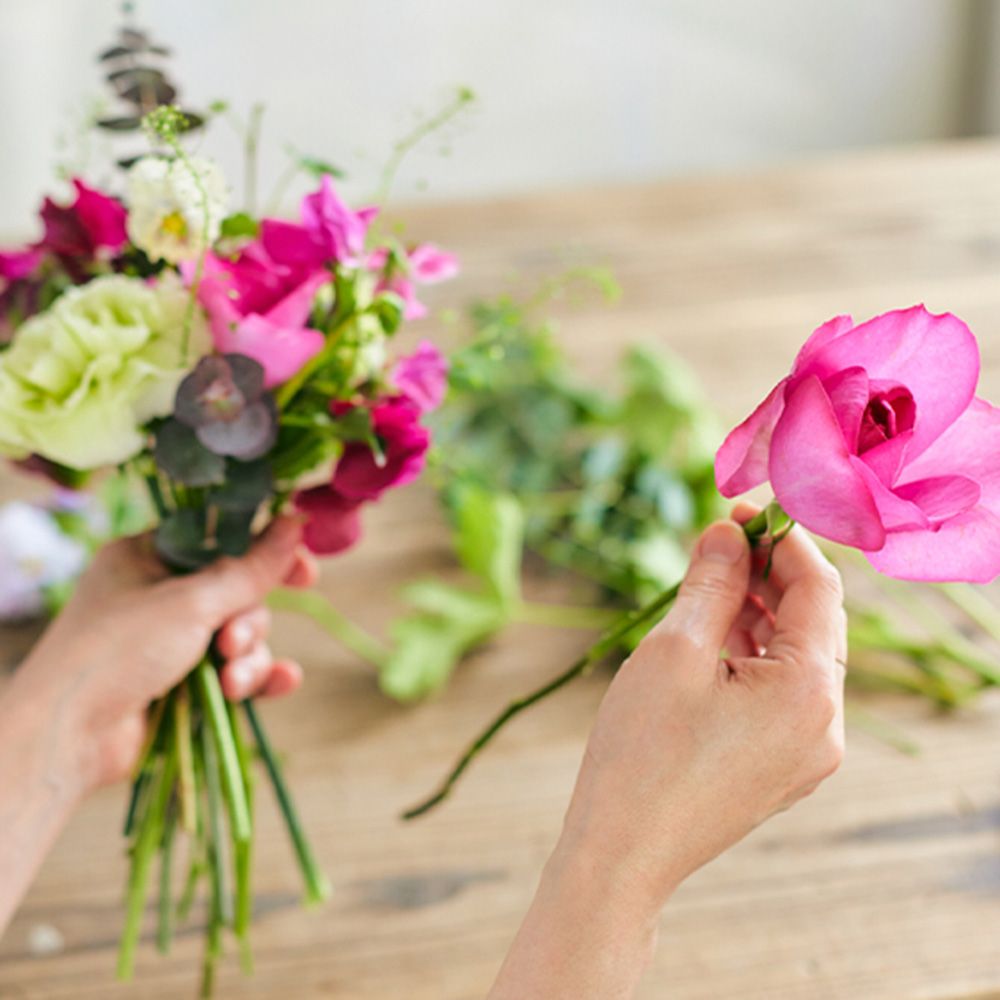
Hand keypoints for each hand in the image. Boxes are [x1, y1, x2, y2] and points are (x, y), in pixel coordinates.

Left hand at [8, 516, 317, 795]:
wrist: (69, 736)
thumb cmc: (118, 650)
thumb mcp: (190, 602)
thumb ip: (251, 568)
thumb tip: (294, 522)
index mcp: (147, 558)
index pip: (220, 541)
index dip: (264, 553)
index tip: (304, 571)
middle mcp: (159, 596)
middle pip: (238, 593)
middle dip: (247, 622)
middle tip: (232, 642)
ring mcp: (170, 642)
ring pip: (241, 636)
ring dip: (247, 658)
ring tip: (229, 681)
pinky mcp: (182, 683)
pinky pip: (237, 671)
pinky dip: (257, 677)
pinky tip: (281, 683)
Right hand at [564, 501, 845, 910]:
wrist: (622, 855)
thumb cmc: (641, 753)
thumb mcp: (674, 651)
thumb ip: (711, 582)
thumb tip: (729, 531)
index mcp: (810, 691)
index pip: (819, 588)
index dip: (782, 538)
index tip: (740, 509)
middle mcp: (826, 724)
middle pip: (814, 622)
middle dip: (770, 573)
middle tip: (720, 542)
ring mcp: (808, 752)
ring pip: (798, 657)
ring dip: (761, 613)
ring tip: (709, 586)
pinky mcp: (784, 767)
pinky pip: (783, 692)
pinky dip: (755, 655)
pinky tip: (714, 636)